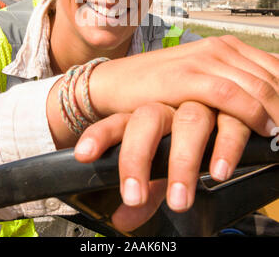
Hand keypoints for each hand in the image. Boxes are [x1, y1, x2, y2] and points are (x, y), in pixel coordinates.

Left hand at [74, 101, 250, 232]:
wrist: (220, 97)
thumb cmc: (182, 139)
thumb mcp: (162, 166)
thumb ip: (146, 191)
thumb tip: (121, 220)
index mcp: (146, 117)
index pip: (118, 123)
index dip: (100, 136)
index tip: (85, 154)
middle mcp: (170, 108)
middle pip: (148, 120)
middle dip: (138, 157)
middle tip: (133, 196)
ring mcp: (200, 105)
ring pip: (189, 120)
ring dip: (184, 160)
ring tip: (180, 199)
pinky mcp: (231, 111)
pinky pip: (230, 124)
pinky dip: (225, 148)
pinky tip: (219, 171)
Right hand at [86, 35, 278, 136]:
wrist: (117, 82)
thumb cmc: (160, 84)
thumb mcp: (201, 78)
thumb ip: (231, 84)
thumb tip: (263, 103)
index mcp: (226, 47)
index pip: (274, 69)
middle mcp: (218, 48)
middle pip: (271, 79)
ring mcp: (202, 60)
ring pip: (256, 86)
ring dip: (276, 116)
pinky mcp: (185, 77)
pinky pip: (229, 95)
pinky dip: (251, 113)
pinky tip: (263, 131)